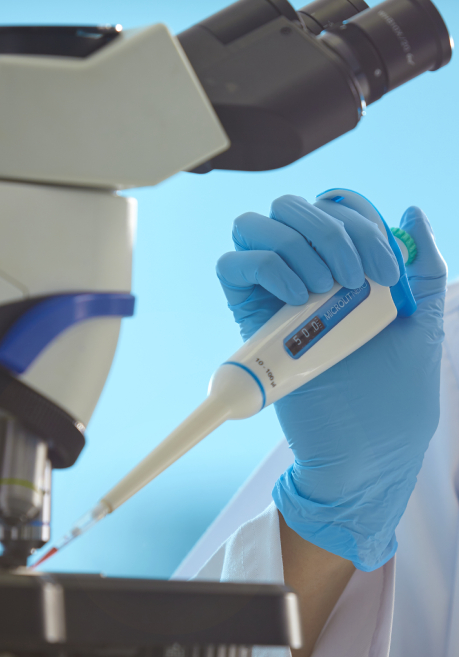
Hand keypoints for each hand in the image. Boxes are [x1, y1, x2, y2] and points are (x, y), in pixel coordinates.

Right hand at [216, 195, 445, 569]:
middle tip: (353, 279)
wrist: (365, 449)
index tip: (387, 271)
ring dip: (295, 243)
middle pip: (291, 206)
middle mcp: (307, 273)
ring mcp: (275, 294)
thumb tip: (412, 212)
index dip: (359, 220)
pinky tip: (298, 296)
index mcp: (347, 269)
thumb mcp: (423, 322)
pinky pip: (232, 265)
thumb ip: (423, 267)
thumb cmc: (397, 394)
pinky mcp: (250, 318)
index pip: (337, 207)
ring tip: (324, 289)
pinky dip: (265, 265)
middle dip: (327, 230)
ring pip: (256, 226)